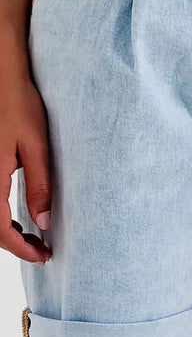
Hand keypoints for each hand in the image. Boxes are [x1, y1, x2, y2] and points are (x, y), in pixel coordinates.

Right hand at [0, 66, 51, 263]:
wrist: (3, 80)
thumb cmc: (20, 107)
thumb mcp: (36, 146)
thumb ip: (39, 185)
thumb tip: (42, 222)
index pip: (0, 229)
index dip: (21, 248)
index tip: (43, 256)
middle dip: (15, 244)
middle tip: (42, 251)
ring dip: (6, 232)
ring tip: (33, 238)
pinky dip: (0, 217)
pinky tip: (18, 218)